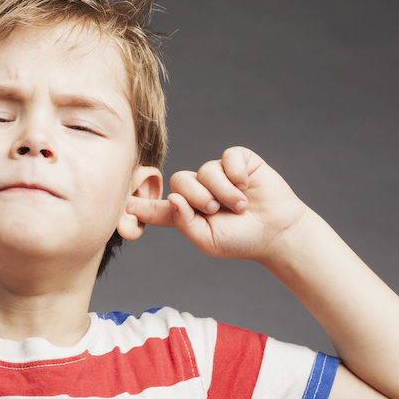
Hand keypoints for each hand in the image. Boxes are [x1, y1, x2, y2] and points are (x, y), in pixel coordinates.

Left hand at [128, 147, 309, 262]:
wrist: (277, 233)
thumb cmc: (241, 240)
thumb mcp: (207, 240)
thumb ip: (184, 223)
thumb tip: (173, 198)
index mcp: (186, 211)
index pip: (158, 206)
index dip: (140, 204)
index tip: (121, 204)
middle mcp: (198, 189)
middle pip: (180, 181)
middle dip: (198, 197)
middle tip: (217, 210)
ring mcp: (218, 173)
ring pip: (205, 171)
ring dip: (223, 192)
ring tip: (240, 206)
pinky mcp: (238, 161)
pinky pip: (227, 158)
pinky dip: (236, 174)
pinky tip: (247, 186)